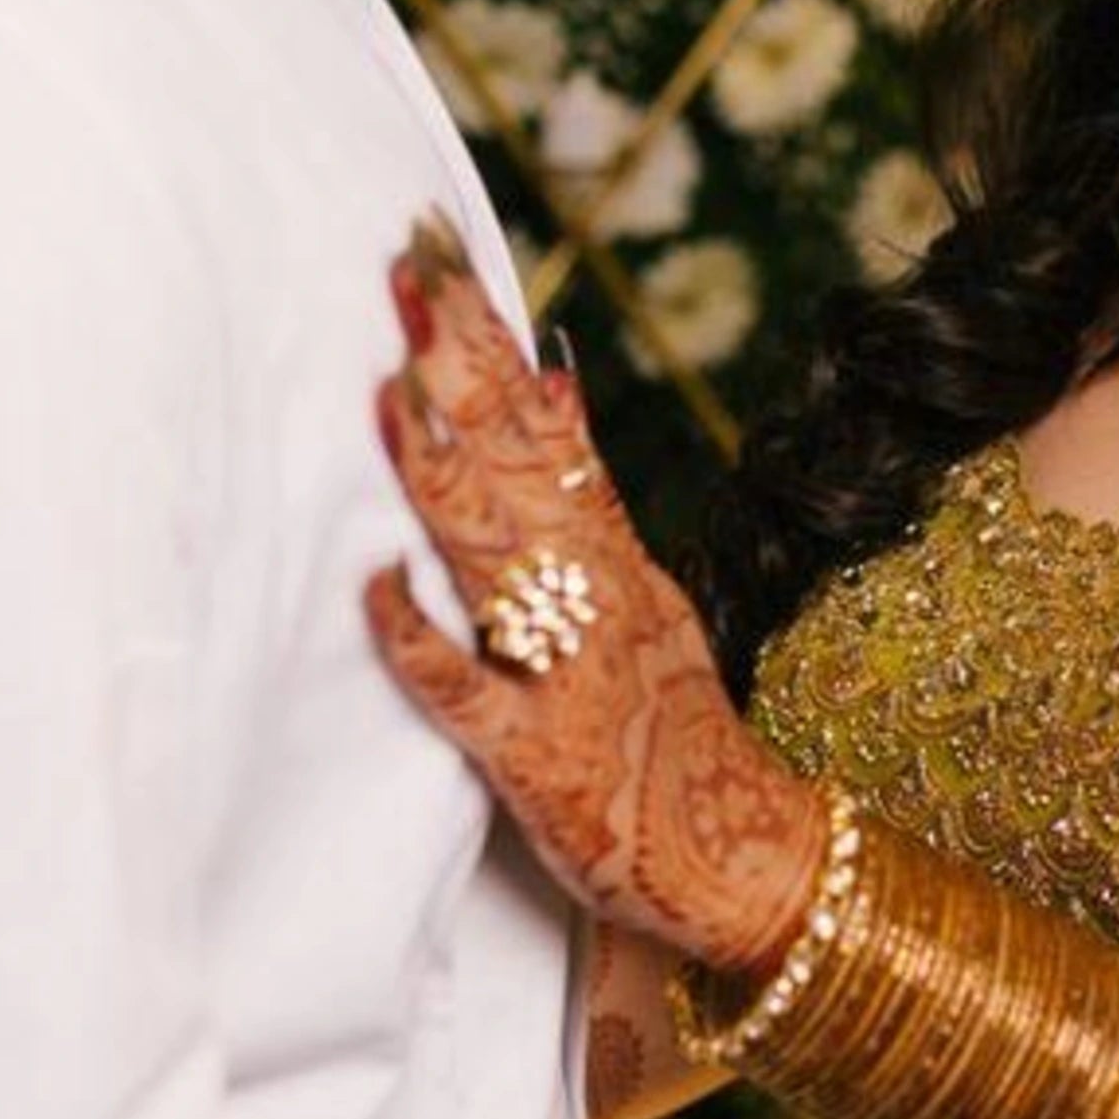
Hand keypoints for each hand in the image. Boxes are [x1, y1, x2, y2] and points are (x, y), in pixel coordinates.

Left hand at [362, 217, 823, 971]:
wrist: (744, 867)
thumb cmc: (672, 738)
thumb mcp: (646, 596)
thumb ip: (591, 499)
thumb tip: (554, 379)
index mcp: (612, 562)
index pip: (548, 427)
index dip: (491, 342)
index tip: (441, 251)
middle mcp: (592, 600)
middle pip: (520, 462)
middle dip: (463, 367)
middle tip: (407, 268)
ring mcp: (566, 674)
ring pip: (500, 556)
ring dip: (443, 473)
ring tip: (393, 389)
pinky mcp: (535, 758)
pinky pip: (469, 694)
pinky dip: (420, 640)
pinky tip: (373, 588)